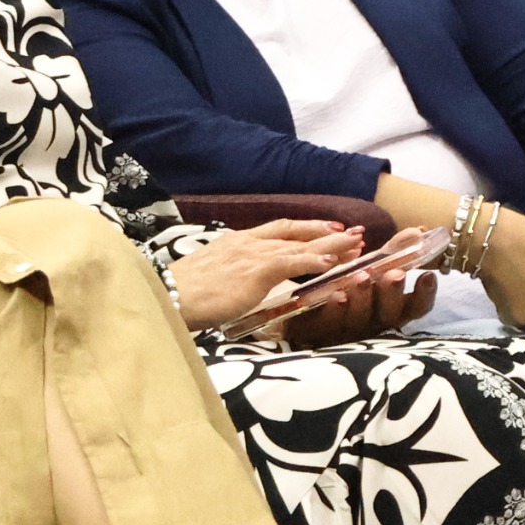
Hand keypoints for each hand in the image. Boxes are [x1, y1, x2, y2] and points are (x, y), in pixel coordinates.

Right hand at [164, 220, 362, 329]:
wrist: (167, 295)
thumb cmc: (182, 294)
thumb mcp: (211, 278)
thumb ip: (232, 277)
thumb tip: (242, 288)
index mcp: (236, 243)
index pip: (278, 231)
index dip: (306, 229)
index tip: (328, 229)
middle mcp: (247, 243)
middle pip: (295, 232)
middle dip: (327, 231)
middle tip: (355, 233)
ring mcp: (252, 255)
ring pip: (300, 245)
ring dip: (331, 245)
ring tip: (357, 245)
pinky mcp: (255, 270)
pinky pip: (292, 262)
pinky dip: (314, 260)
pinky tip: (333, 262)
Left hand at [282, 268, 436, 346]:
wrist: (296, 309)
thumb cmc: (345, 286)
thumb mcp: (369, 268)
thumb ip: (392, 253)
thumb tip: (417, 231)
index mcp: (388, 308)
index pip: (415, 307)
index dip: (425, 294)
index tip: (428, 275)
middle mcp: (372, 322)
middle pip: (389, 313)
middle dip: (391, 292)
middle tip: (393, 274)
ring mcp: (346, 329)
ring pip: (360, 318)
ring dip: (363, 297)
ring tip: (361, 278)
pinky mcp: (318, 330)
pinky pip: (328, 323)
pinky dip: (335, 309)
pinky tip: (336, 294)